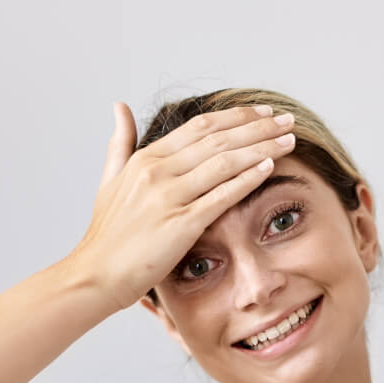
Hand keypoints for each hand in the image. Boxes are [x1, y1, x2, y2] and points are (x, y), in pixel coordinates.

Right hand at [67, 100, 296, 312]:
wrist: (95, 276)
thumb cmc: (106, 236)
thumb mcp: (110, 180)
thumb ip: (120, 142)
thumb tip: (119, 106)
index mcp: (145, 159)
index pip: (200, 127)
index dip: (235, 116)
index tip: (262, 112)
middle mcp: (157, 172)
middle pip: (218, 138)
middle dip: (257, 127)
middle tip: (287, 121)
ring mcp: (168, 197)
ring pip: (224, 162)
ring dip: (260, 148)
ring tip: (288, 140)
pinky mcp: (179, 225)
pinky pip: (220, 196)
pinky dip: (246, 179)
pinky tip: (269, 168)